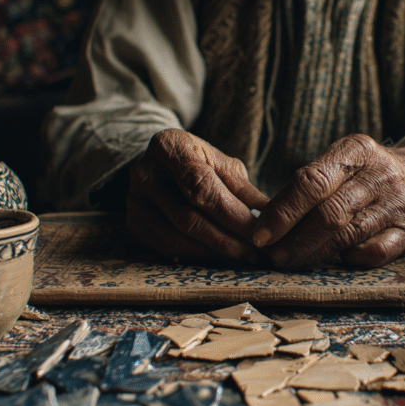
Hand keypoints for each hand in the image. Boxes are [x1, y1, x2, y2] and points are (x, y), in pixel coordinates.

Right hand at [126, 129, 268, 262]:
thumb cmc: (197, 161)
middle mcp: (144, 174)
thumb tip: (271, 217)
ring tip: (244, 257)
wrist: (160, 163)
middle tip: (256, 252)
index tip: (259, 231)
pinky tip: (220, 258)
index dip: (231, 213)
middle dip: (226, 239)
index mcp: (168, 147)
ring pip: (177, 238)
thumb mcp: (220, 163)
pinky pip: (167, 249)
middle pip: (187, 217)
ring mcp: (134, 201)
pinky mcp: (133, 224)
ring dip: (214, 253)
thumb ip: (243, 189)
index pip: (200, 186)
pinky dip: (197, 256)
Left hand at [250, 134, 404, 268]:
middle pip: (328, 213)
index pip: (311, 181)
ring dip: (313, 253)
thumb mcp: (341, 160)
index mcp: (356, 150)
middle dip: (293, 239)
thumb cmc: (365, 174)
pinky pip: (375, 253)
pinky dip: (352, 259)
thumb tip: (265, 220)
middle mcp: (380, 175)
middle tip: (272, 255)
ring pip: (348, 236)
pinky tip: (338, 259)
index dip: (282, 211)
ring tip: (290, 260)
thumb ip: (309, 183)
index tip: (261, 233)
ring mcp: (398, 205)